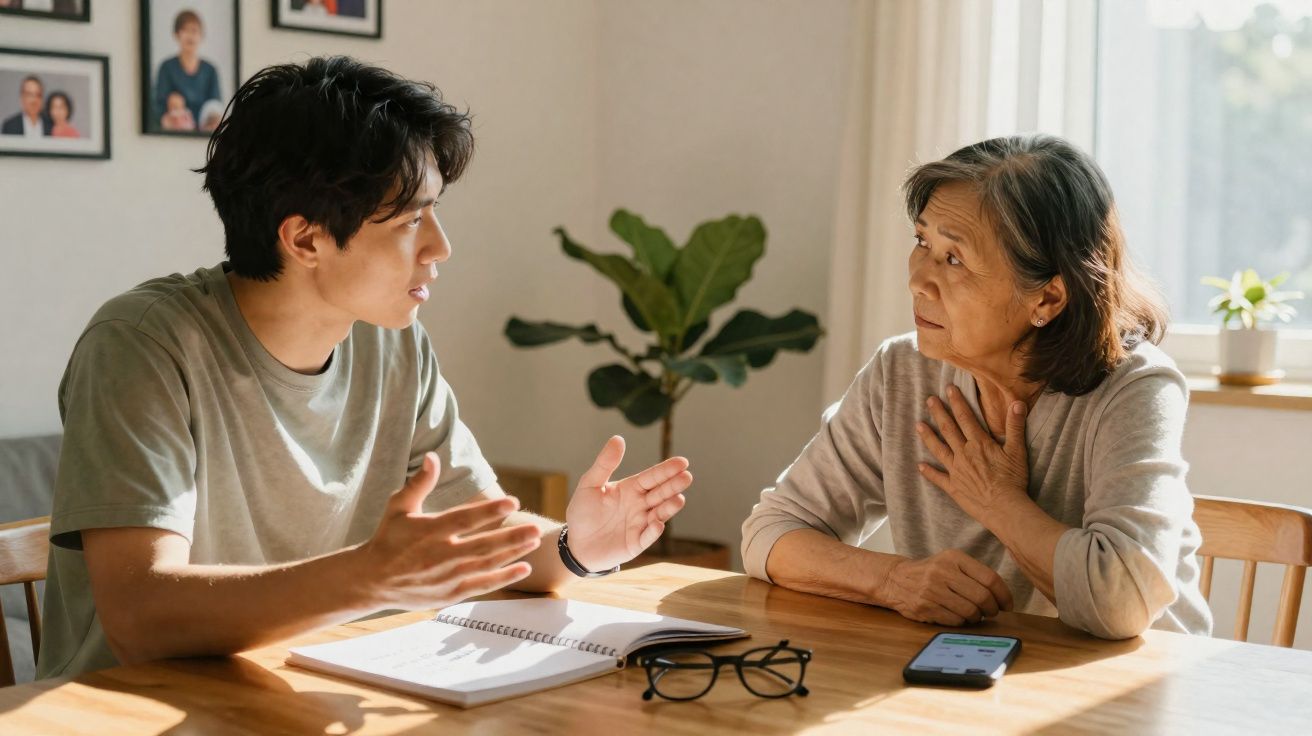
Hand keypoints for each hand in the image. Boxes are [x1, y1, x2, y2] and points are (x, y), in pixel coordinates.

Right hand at [359, 452, 542, 608]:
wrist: (371, 580)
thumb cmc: (388, 538)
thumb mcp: (399, 507)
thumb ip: (419, 483)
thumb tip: (433, 457)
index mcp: (429, 530)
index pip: (465, 519)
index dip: (489, 511)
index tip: (512, 501)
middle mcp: (440, 555)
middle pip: (482, 545)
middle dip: (512, 537)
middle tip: (536, 528)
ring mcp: (446, 576)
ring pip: (486, 565)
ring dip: (512, 554)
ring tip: (534, 542)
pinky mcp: (449, 594)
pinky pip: (481, 585)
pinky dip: (503, 578)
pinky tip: (524, 569)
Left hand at [564, 436, 692, 571]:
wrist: (575, 544)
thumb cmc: (583, 512)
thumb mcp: (590, 484)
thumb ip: (604, 463)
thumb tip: (618, 438)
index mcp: (631, 488)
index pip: (652, 477)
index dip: (666, 470)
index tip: (682, 462)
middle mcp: (640, 505)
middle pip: (660, 493)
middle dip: (674, 486)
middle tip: (687, 477)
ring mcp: (640, 524)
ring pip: (659, 514)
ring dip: (669, 507)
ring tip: (679, 499)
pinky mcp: (635, 543)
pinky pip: (646, 537)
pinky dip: (653, 531)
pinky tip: (659, 523)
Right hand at [882, 549, 1013, 624]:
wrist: (895, 579)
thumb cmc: (930, 573)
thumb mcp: (950, 563)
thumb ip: (974, 574)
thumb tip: (1002, 598)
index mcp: (953, 558)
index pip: (990, 578)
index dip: (1004, 595)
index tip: (1007, 605)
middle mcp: (942, 571)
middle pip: (982, 596)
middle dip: (992, 609)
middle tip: (991, 612)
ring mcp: (932, 590)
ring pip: (970, 611)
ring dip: (977, 617)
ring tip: (974, 615)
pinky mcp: (924, 607)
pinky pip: (955, 620)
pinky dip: (962, 622)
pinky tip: (959, 617)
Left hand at [917, 385, 1029, 524]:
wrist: (1004, 507)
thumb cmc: (1012, 479)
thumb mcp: (1017, 451)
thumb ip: (1015, 426)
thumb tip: (1017, 403)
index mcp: (979, 444)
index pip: (965, 418)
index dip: (957, 402)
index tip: (948, 389)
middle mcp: (964, 454)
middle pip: (948, 429)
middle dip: (938, 413)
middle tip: (929, 400)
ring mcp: (956, 471)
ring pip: (938, 449)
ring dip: (928, 437)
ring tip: (918, 425)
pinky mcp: (953, 487)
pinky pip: (937, 477)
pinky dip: (928, 471)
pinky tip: (919, 465)